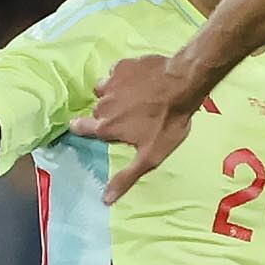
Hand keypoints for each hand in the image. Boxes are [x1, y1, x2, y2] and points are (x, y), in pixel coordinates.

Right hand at [70, 55, 195, 203]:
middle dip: (107, 113)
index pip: (82, 128)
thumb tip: (105, 199)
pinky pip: (116, 72)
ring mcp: (112, 81)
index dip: (82, 128)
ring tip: (131, 97)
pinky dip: (123, 77)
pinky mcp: (124, 65)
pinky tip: (138, 81)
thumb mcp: (150, 156)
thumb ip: (126, 177)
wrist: (183, 84)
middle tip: (126, 116)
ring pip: (103, 89)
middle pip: (97, 110)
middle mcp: (104, 103)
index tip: (82, 127)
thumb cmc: (167, 123)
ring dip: (112, 94)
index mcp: (106, 126)